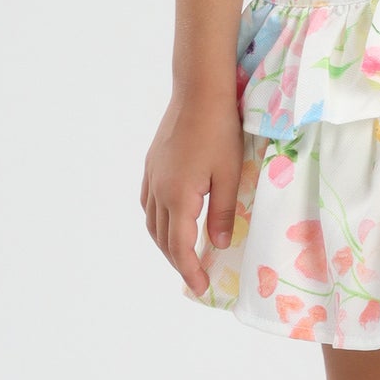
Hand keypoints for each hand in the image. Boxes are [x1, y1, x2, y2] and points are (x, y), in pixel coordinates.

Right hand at [142, 92, 244, 299]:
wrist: (199, 92)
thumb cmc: (221, 131)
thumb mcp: (230, 175)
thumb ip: (223, 213)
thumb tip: (216, 245)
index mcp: (178, 196)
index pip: (179, 246)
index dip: (189, 270)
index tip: (200, 287)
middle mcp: (158, 190)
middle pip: (162, 238)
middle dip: (177, 261)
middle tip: (196, 275)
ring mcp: (152, 176)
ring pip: (151, 222)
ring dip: (165, 242)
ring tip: (184, 254)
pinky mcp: (152, 164)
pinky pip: (148, 202)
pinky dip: (158, 221)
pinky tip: (171, 221)